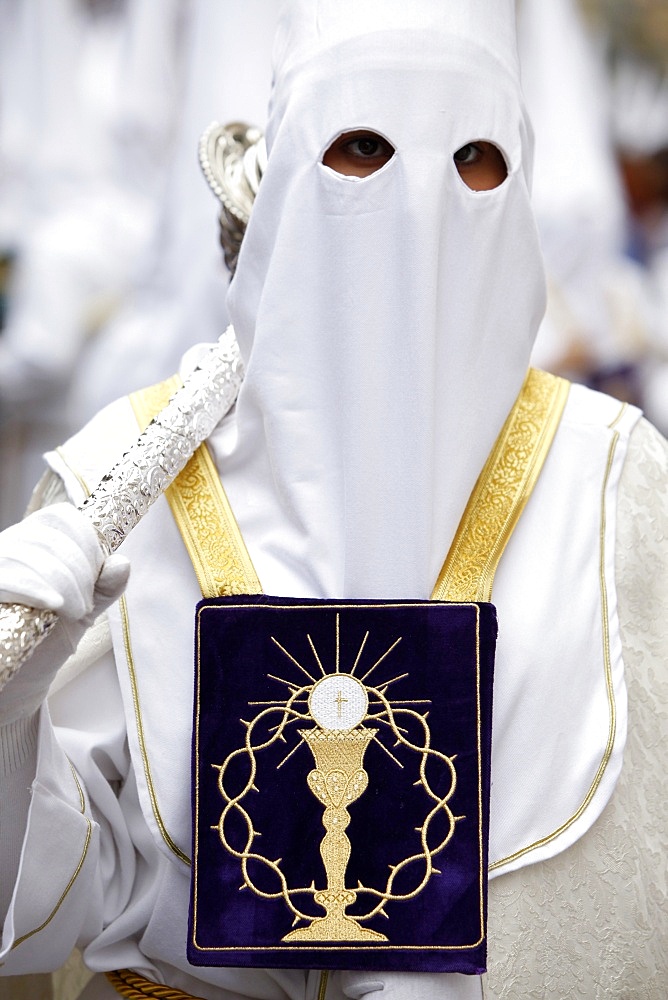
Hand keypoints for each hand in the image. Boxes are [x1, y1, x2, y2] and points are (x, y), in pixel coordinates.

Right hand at [0, 503, 129, 723]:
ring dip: (61, 581)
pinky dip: (34, 587)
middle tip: (85, 603)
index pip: (61, 518)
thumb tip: (122, 563)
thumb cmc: (47, 641)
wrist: (16, 681)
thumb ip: (103, 587)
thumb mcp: (83, 611)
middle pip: (47, 536)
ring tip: (74, 611)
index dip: (85, 540)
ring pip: (24, 553)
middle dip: (77, 567)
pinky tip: (56, 605)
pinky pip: (5, 577)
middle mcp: (8, 547)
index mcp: (34, 542)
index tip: (97, 572)